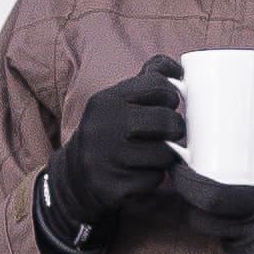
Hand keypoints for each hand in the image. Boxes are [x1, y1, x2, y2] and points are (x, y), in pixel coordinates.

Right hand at [37, 61, 187, 249]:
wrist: (74, 176)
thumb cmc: (108, 131)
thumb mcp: (118, 100)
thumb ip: (147, 80)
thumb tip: (179, 67)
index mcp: (106, 101)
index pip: (158, 86)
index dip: (169, 97)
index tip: (164, 105)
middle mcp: (103, 127)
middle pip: (167, 121)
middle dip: (175, 128)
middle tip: (168, 133)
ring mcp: (106, 159)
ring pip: (165, 154)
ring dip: (165, 156)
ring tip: (151, 154)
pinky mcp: (112, 186)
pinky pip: (153, 179)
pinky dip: (152, 177)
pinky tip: (138, 172)